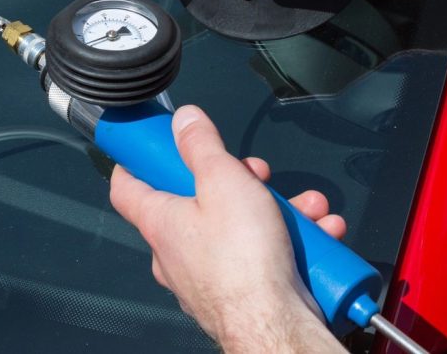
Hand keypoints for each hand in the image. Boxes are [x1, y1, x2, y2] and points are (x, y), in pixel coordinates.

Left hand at [109, 105, 347, 352]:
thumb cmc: (242, 262)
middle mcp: (177, 254)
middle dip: (238, 182)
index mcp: (161, 223)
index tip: (148, 145)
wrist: (274, 326)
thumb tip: (184, 120)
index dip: (136, 161)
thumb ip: (202, 146)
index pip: (128, 187)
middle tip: (258, 176)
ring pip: (238, 228)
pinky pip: (261, 257)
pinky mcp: (240, 294)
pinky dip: (291, 243)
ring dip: (276, 212)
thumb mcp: (223, 180)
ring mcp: (207, 277)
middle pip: (198, 202)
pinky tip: (318, 234)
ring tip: (305, 209)